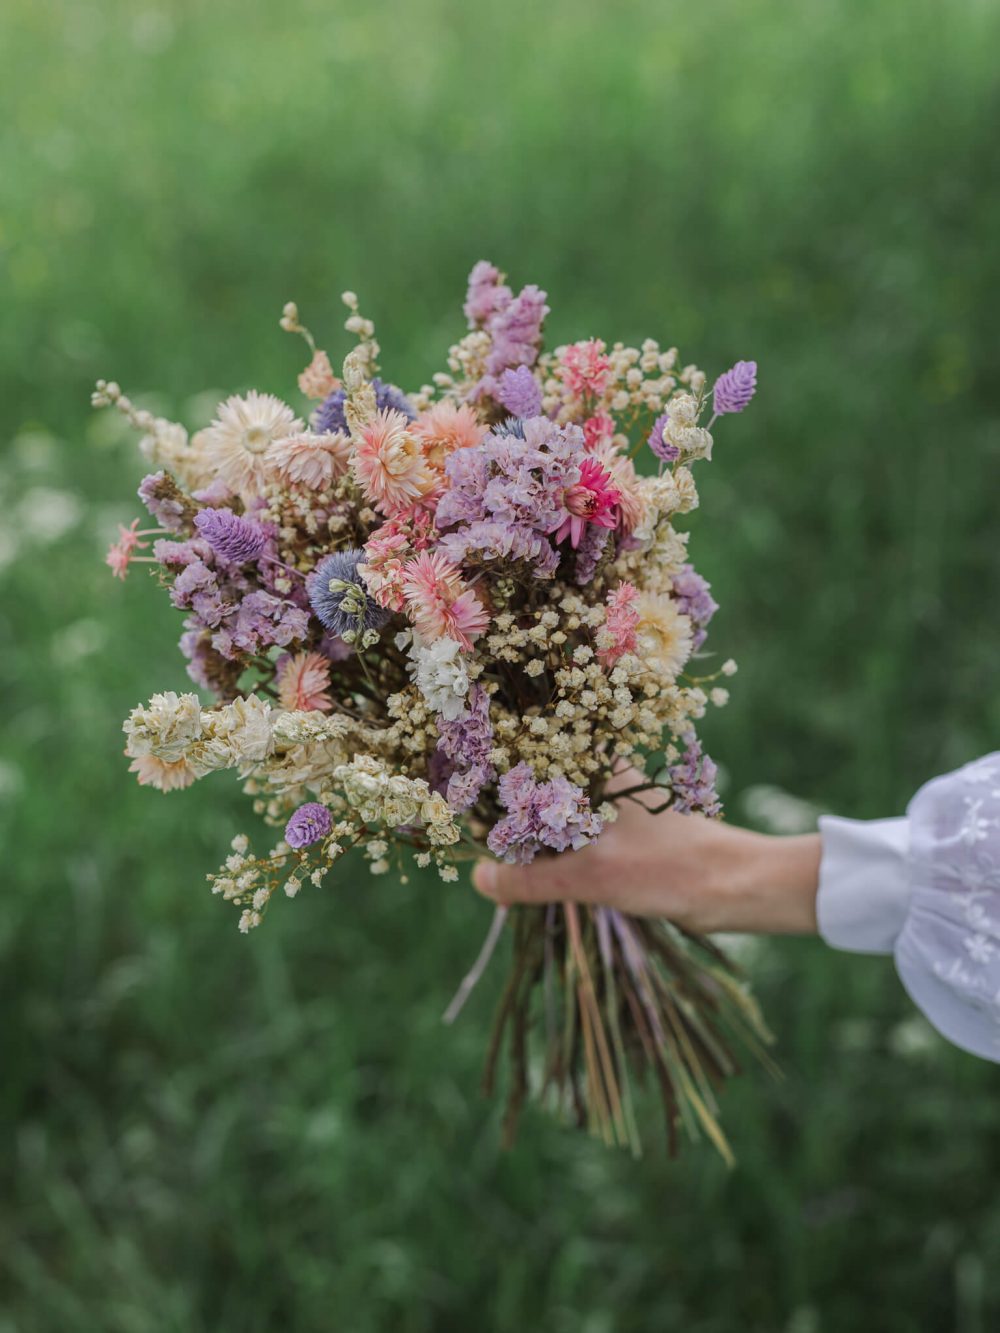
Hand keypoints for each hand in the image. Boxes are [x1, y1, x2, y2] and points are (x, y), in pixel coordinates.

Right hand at [472, 769, 820, 934]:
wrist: (738, 889)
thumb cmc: (671, 869)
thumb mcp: (592, 877)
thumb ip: (532, 880)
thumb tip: (479, 879)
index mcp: (596, 767)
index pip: (531, 751)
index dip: (492, 763)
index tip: (454, 780)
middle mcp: (600, 778)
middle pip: (536, 784)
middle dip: (502, 806)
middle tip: (460, 823)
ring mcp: (608, 808)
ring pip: (551, 814)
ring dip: (524, 835)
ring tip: (484, 851)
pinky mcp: (617, 838)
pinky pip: (567, 839)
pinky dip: (545, 853)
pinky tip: (525, 873)